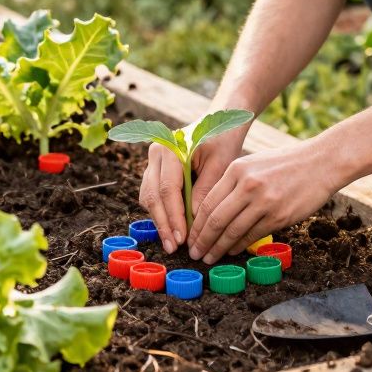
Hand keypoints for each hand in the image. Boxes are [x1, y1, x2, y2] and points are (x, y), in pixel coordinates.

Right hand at [139, 130, 244, 253]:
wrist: (218, 125)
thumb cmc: (223, 142)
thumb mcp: (221, 165)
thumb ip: (205, 191)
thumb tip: (194, 223)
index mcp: (170, 148)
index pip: (167, 189)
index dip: (174, 216)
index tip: (183, 239)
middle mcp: (155, 153)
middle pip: (152, 195)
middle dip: (163, 224)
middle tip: (174, 247)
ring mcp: (152, 162)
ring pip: (148, 197)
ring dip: (160, 221)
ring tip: (172, 243)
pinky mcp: (155, 171)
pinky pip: (153, 195)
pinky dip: (161, 213)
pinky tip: (172, 230)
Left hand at [187, 139, 345, 264]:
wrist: (320, 163)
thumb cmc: (284, 164)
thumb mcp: (253, 164)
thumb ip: (232, 184)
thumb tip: (210, 211)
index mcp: (236, 169)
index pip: (207, 202)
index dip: (195, 224)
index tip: (190, 237)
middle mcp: (247, 185)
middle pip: (215, 219)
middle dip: (202, 240)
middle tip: (195, 253)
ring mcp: (264, 202)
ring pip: (232, 231)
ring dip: (218, 248)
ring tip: (209, 258)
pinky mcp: (279, 216)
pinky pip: (252, 235)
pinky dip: (239, 246)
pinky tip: (231, 251)